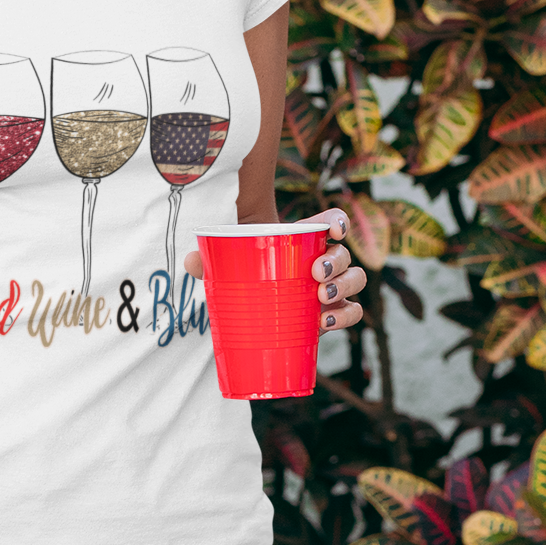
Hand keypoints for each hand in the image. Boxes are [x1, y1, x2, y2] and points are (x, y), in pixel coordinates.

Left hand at [184, 208, 365, 335]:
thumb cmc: (246, 279)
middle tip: (315, 274)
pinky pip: (351, 312)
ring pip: (354, 279)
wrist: (254, 310)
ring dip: (344, 286)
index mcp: (303, 242)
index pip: (330, 223)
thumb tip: (190, 261)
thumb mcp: (229, 268)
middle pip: (343, 253)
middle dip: (336, 261)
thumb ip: (210, 261)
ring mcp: (331, 288)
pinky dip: (345, 316)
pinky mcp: (332, 313)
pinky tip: (326, 322)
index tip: (333, 231)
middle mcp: (323, 261)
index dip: (338, 222)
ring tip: (322, 298)